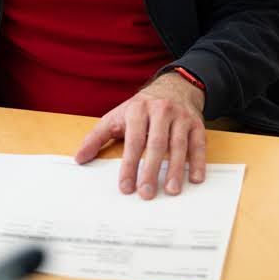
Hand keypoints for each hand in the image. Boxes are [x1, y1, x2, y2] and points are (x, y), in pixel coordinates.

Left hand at [75, 72, 205, 199]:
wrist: (173, 87)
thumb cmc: (141, 108)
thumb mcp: (116, 117)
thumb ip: (97, 137)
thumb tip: (80, 158)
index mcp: (138, 110)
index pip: (133, 140)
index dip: (129, 165)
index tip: (126, 186)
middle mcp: (161, 111)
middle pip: (156, 143)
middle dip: (151, 170)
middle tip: (146, 193)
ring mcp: (180, 117)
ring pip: (178, 145)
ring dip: (175, 169)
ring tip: (171, 190)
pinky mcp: (196, 124)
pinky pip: (198, 144)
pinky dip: (198, 162)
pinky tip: (195, 178)